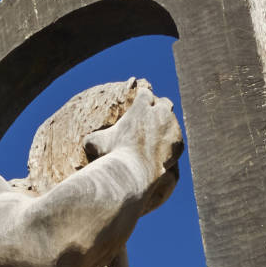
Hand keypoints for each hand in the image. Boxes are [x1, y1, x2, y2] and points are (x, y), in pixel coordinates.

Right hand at [83, 81, 183, 196]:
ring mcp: (172, 127)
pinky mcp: (179, 143)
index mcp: (141, 106)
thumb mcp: (95, 143)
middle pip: (164, 102)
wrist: (134, 172)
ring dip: (165, 127)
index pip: (145, 94)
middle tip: (151, 118)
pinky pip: (176, 140)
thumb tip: (86, 142)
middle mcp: (160, 113)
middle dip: (158, 109)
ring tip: (156, 137)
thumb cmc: (113, 155)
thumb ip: (92, 137)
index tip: (139, 107)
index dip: (142, 100)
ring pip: (172, 121)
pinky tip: (162, 150)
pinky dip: (170, 144)